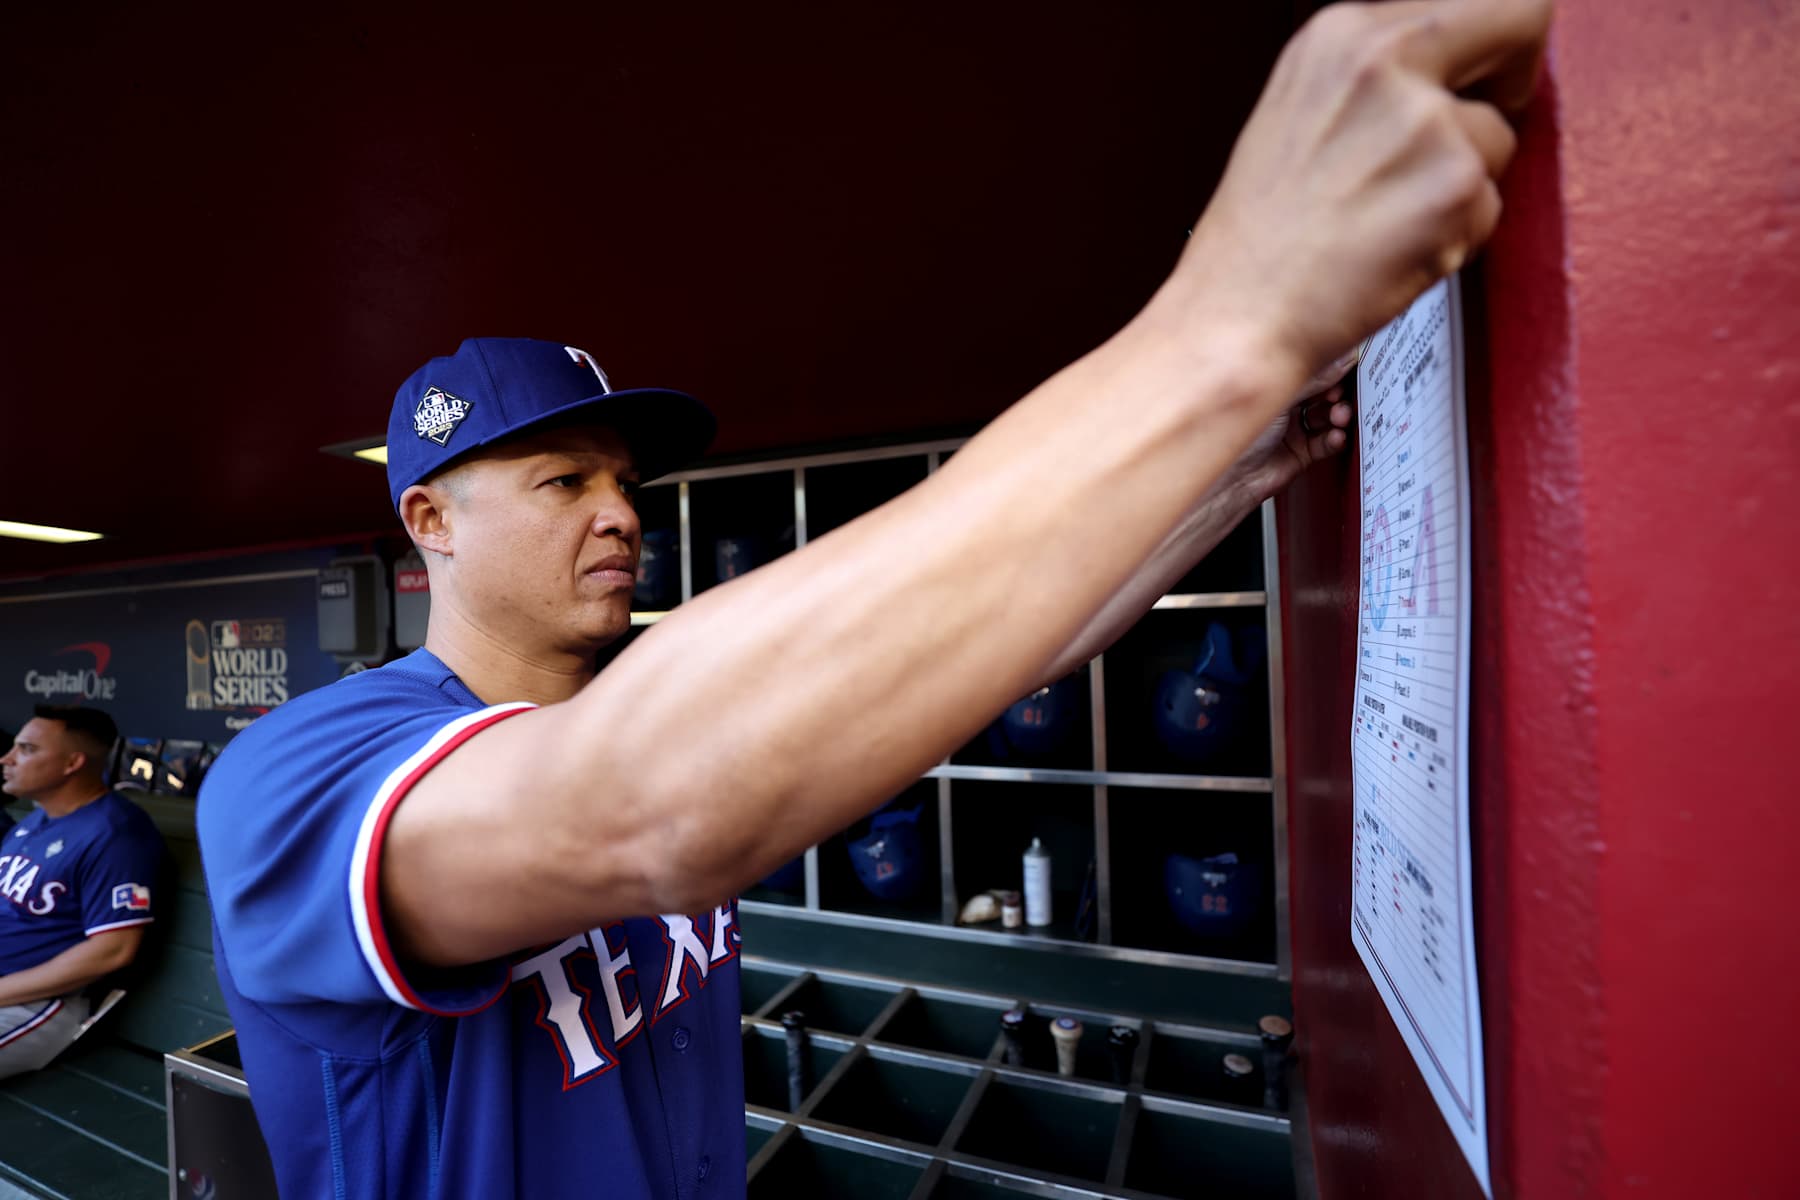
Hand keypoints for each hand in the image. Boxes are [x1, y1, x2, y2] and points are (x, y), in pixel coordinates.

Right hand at [1167, 0, 1550, 386]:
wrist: (1235, 317)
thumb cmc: (1261, 239)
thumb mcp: (1302, 111)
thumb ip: (1380, 77)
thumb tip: (1461, 67)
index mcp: (1338, 33)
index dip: (1486, 48)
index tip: (1472, 86)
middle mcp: (1381, 59)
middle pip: (1522, 17)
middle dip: (1514, 77)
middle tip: (1473, 134)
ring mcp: (1423, 122)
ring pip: (1501, 137)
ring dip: (1464, 185)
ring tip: (1389, 220)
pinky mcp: (1455, 187)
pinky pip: (1493, 206)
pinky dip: (1455, 237)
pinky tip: (1393, 250)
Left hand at [1223, 351, 1357, 502]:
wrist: (1233, 479)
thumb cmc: (1239, 434)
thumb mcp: (1280, 397)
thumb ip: (1314, 380)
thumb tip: (1341, 360)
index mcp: (1271, 386)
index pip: (1308, 372)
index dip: (1329, 370)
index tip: (1349, 367)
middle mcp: (1281, 407)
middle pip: (1321, 394)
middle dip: (1336, 394)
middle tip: (1340, 396)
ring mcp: (1291, 430)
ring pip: (1326, 418)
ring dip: (1338, 417)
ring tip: (1339, 417)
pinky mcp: (1299, 453)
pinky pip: (1324, 442)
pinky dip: (1333, 439)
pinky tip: (1334, 437)